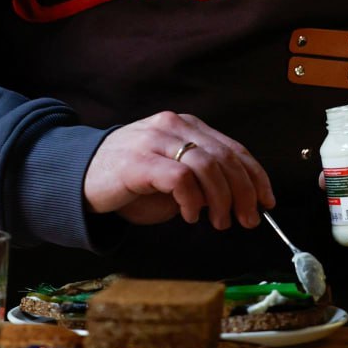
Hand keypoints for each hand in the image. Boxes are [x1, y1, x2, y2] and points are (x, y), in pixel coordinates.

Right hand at [83, 110, 275, 230]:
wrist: (80, 177)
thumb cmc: (131, 180)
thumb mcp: (173, 174)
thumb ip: (202, 178)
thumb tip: (240, 200)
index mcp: (186, 125)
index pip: (233, 147)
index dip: (255, 175)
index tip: (267, 200)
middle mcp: (173, 125)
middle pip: (225, 156)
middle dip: (244, 191)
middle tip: (248, 219)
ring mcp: (155, 140)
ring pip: (207, 165)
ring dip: (221, 199)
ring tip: (220, 221)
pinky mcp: (138, 161)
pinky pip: (179, 178)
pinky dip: (192, 200)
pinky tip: (190, 215)